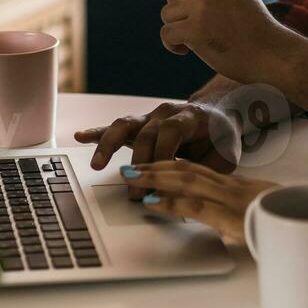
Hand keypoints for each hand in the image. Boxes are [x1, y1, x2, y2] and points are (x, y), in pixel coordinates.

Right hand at [74, 102, 240, 197]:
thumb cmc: (221, 138)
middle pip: (146, 134)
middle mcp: (166, 112)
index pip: (171, 131)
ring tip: (96, 164)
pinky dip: (98, 133)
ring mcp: (151, 117)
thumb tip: (188, 190)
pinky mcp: (139, 125)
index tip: (158, 181)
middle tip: (134, 195)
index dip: (162, 154)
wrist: (219, 114)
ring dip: (108, 145)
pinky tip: (81, 137)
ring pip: (125, 126)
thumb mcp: (225, 155)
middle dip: (138, 165)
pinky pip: (117, 128)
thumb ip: (207, 169)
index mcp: (190, 117)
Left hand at [125, 160, 275, 243]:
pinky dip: (169, 203)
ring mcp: (231, 199)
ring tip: (132, 177)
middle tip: (131, 167)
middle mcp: (233, 187)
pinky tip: (150, 203)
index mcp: (240, 187)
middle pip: (188, 169)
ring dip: (155, 177)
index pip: (201, 171)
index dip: (174, 167)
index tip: (154, 168)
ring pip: (186, 180)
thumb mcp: (269, 218)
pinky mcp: (232, 215)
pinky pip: (195, 206)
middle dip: (157, 166)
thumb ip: (250, 217)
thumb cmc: (296, 224)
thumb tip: (237, 225)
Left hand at [160, 0, 299, 85]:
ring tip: (193, 43)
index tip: (208, 22)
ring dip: (176, 30)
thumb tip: (178, 0)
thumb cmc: (256, 33)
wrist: (274, 56)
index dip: (192, 6)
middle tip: (194, 32)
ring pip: (167, 14)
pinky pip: (166, 33)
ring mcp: (204, 6)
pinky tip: (185, 51)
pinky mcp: (196, 28)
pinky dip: (171, 44)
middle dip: (178, 15)